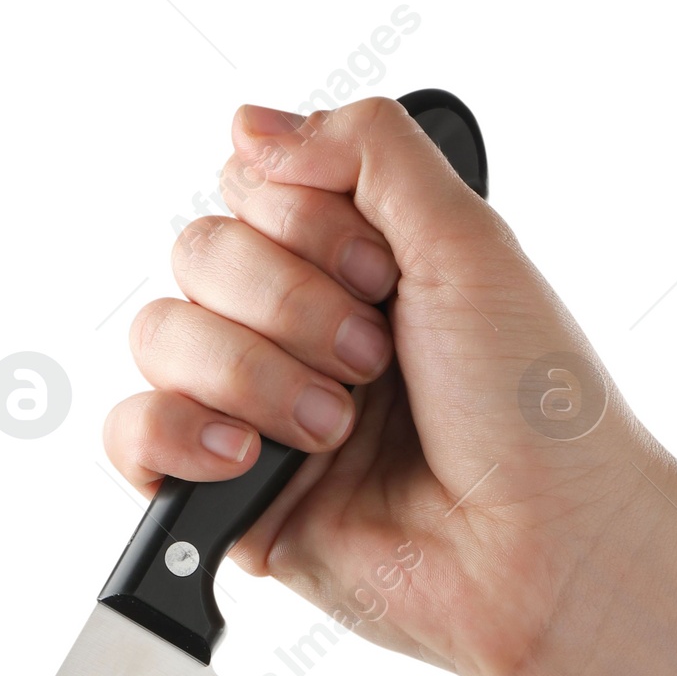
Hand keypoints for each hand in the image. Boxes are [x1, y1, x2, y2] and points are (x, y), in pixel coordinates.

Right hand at [103, 97, 670, 675]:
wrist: (545, 551)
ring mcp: (257, 413)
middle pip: (197, 254)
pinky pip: (130, 436)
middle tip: (374, 361)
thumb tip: (250, 124)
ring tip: (337, 429)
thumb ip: (367, 149)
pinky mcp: (229, 499)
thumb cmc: (535, 413)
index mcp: (357, 264)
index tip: (384, 273)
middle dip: (287, 304)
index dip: (302, 221)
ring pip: (159, 335)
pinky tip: (245, 454)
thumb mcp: (471, 240)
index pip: (250, 188)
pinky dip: (173, 431)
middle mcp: (298, 331)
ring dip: (252, 373)